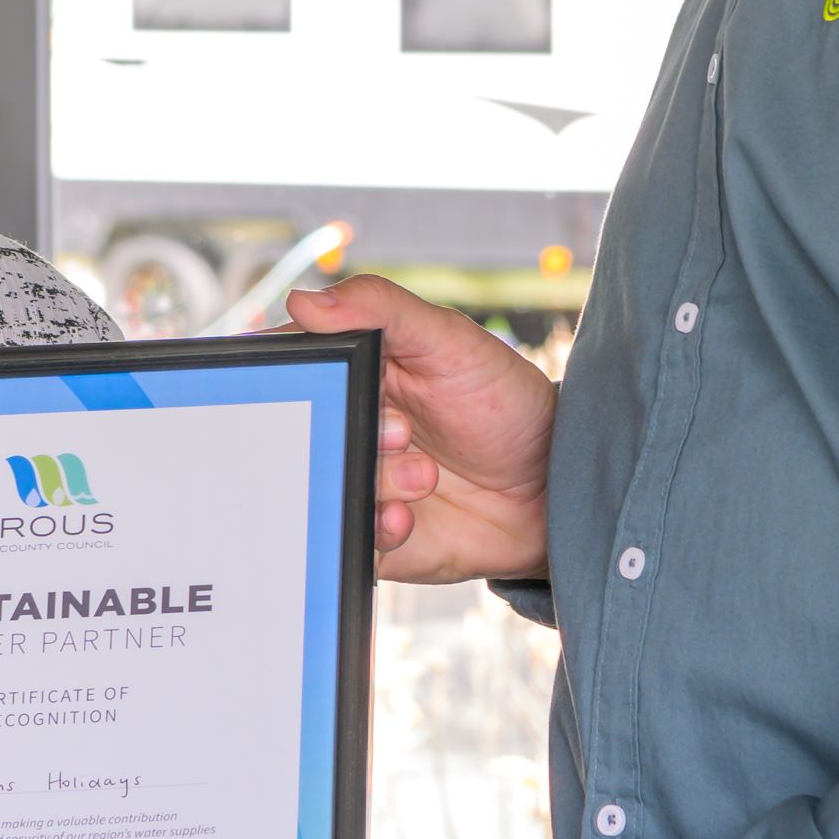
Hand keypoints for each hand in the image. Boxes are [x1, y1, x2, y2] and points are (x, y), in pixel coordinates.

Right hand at [284, 275, 554, 584]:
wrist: (552, 486)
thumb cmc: (503, 402)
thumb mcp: (449, 341)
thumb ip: (380, 309)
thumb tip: (303, 301)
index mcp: (350, 371)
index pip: (287, 368)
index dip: (291, 378)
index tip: (321, 386)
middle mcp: (344, 426)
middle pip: (295, 433)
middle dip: (339, 433)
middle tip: (398, 429)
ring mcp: (356, 480)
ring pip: (318, 486)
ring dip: (369, 479)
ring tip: (423, 474)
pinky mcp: (372, 533)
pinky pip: (344, 536)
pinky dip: (374, 526)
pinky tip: (409, 516)